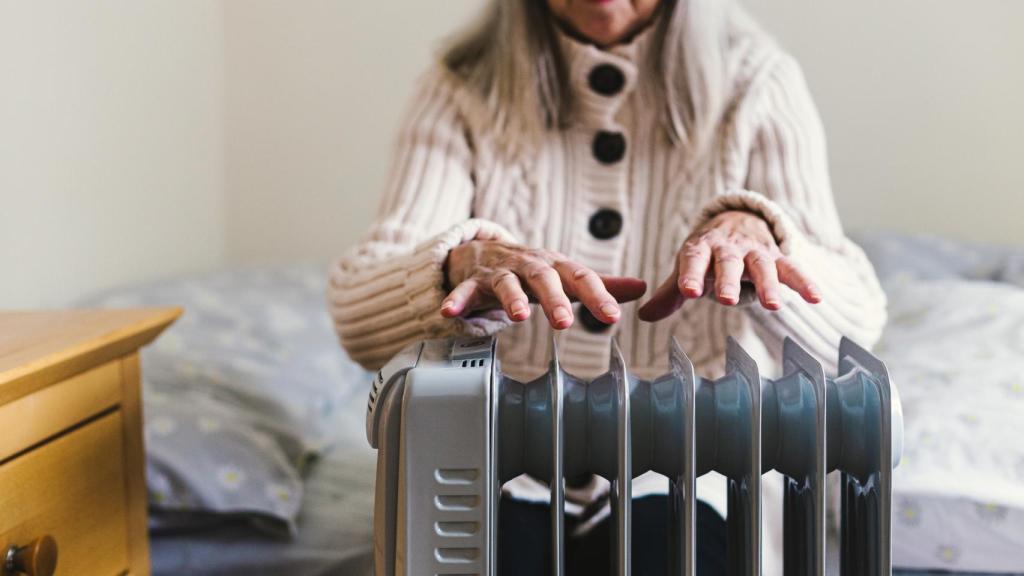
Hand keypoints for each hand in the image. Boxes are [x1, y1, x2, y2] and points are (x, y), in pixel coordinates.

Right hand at [441, 240, 647, 329]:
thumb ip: (599, 284)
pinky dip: (457, 301)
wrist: (483, 251)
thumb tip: (641, 288)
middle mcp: (529, 266)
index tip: (612, 316)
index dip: (597, 296)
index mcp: (555, 266)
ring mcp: (500, 272)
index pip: (580, 278)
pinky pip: (464, 291)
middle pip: (544, 278)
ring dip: (512, 299)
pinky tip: (450, 313)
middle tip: (565, 322)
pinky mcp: (473, 281)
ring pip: (507, 283)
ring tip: (518, 317)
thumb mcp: (564, 274)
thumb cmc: (531, 269)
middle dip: (555, 298)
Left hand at [638, 210, 820, 321]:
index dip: (690, 275)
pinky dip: (805, 282)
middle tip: (726, 300)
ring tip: (774, 306)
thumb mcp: (687, 267)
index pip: (693, 260)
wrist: (737, 221)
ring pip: (763, 265)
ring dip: (768, 285)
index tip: (688, 292)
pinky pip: (792, 269)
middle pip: (729, 263)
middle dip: (728, 280)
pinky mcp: (777, 256)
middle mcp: (728, 247)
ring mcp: (755, 251)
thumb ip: (669, 293)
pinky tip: (816, 298)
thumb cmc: (707, 253)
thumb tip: (644, 316)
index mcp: (701, 248)